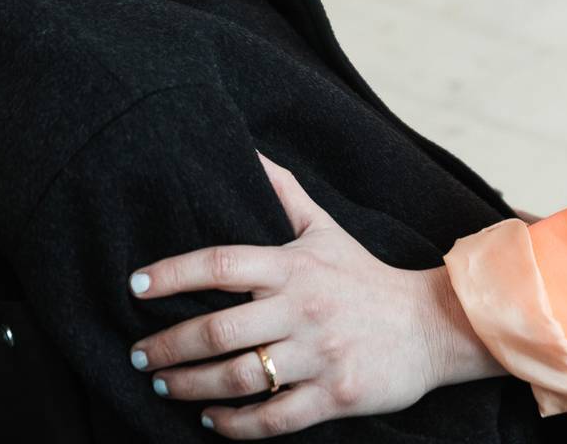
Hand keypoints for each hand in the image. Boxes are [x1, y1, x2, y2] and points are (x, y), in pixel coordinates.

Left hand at [128, 156, 499, 437]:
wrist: (432, 325)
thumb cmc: (365, 276)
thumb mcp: (324, 229)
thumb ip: (283, 193)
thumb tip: (248, 151)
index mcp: (294, 266)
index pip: (221, 263)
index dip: (172, 274)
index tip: (135, 286)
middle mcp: (302, 308)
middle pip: (219, 329)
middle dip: (168, 346)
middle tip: (139, 354)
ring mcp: (319, 354)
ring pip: (239, 376)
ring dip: (191, 385)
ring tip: (164, 386)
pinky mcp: (335, 395)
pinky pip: (274, 418)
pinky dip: (235, 424)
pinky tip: (211, 420)